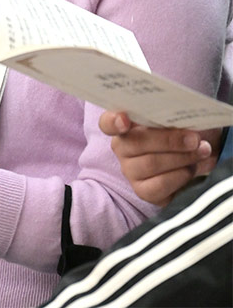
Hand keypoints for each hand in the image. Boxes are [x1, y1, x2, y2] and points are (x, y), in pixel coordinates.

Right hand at [100, 111, 219, 206]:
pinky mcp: (143, 191)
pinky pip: (159, 185)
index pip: (107, 123)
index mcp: (125, 124)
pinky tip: (191, 168)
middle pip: (135, 143)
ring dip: (181, 158)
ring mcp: (130, 170)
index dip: (113, 121)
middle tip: (194, 139)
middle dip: (169, 141)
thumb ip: (171, 117)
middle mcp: (122, 147)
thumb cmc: (185, 132)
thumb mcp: (178, 120)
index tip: (124, 120)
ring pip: (150, 164)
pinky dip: (181, 176)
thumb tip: (179, 120)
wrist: (199, 156)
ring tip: (201, 152)